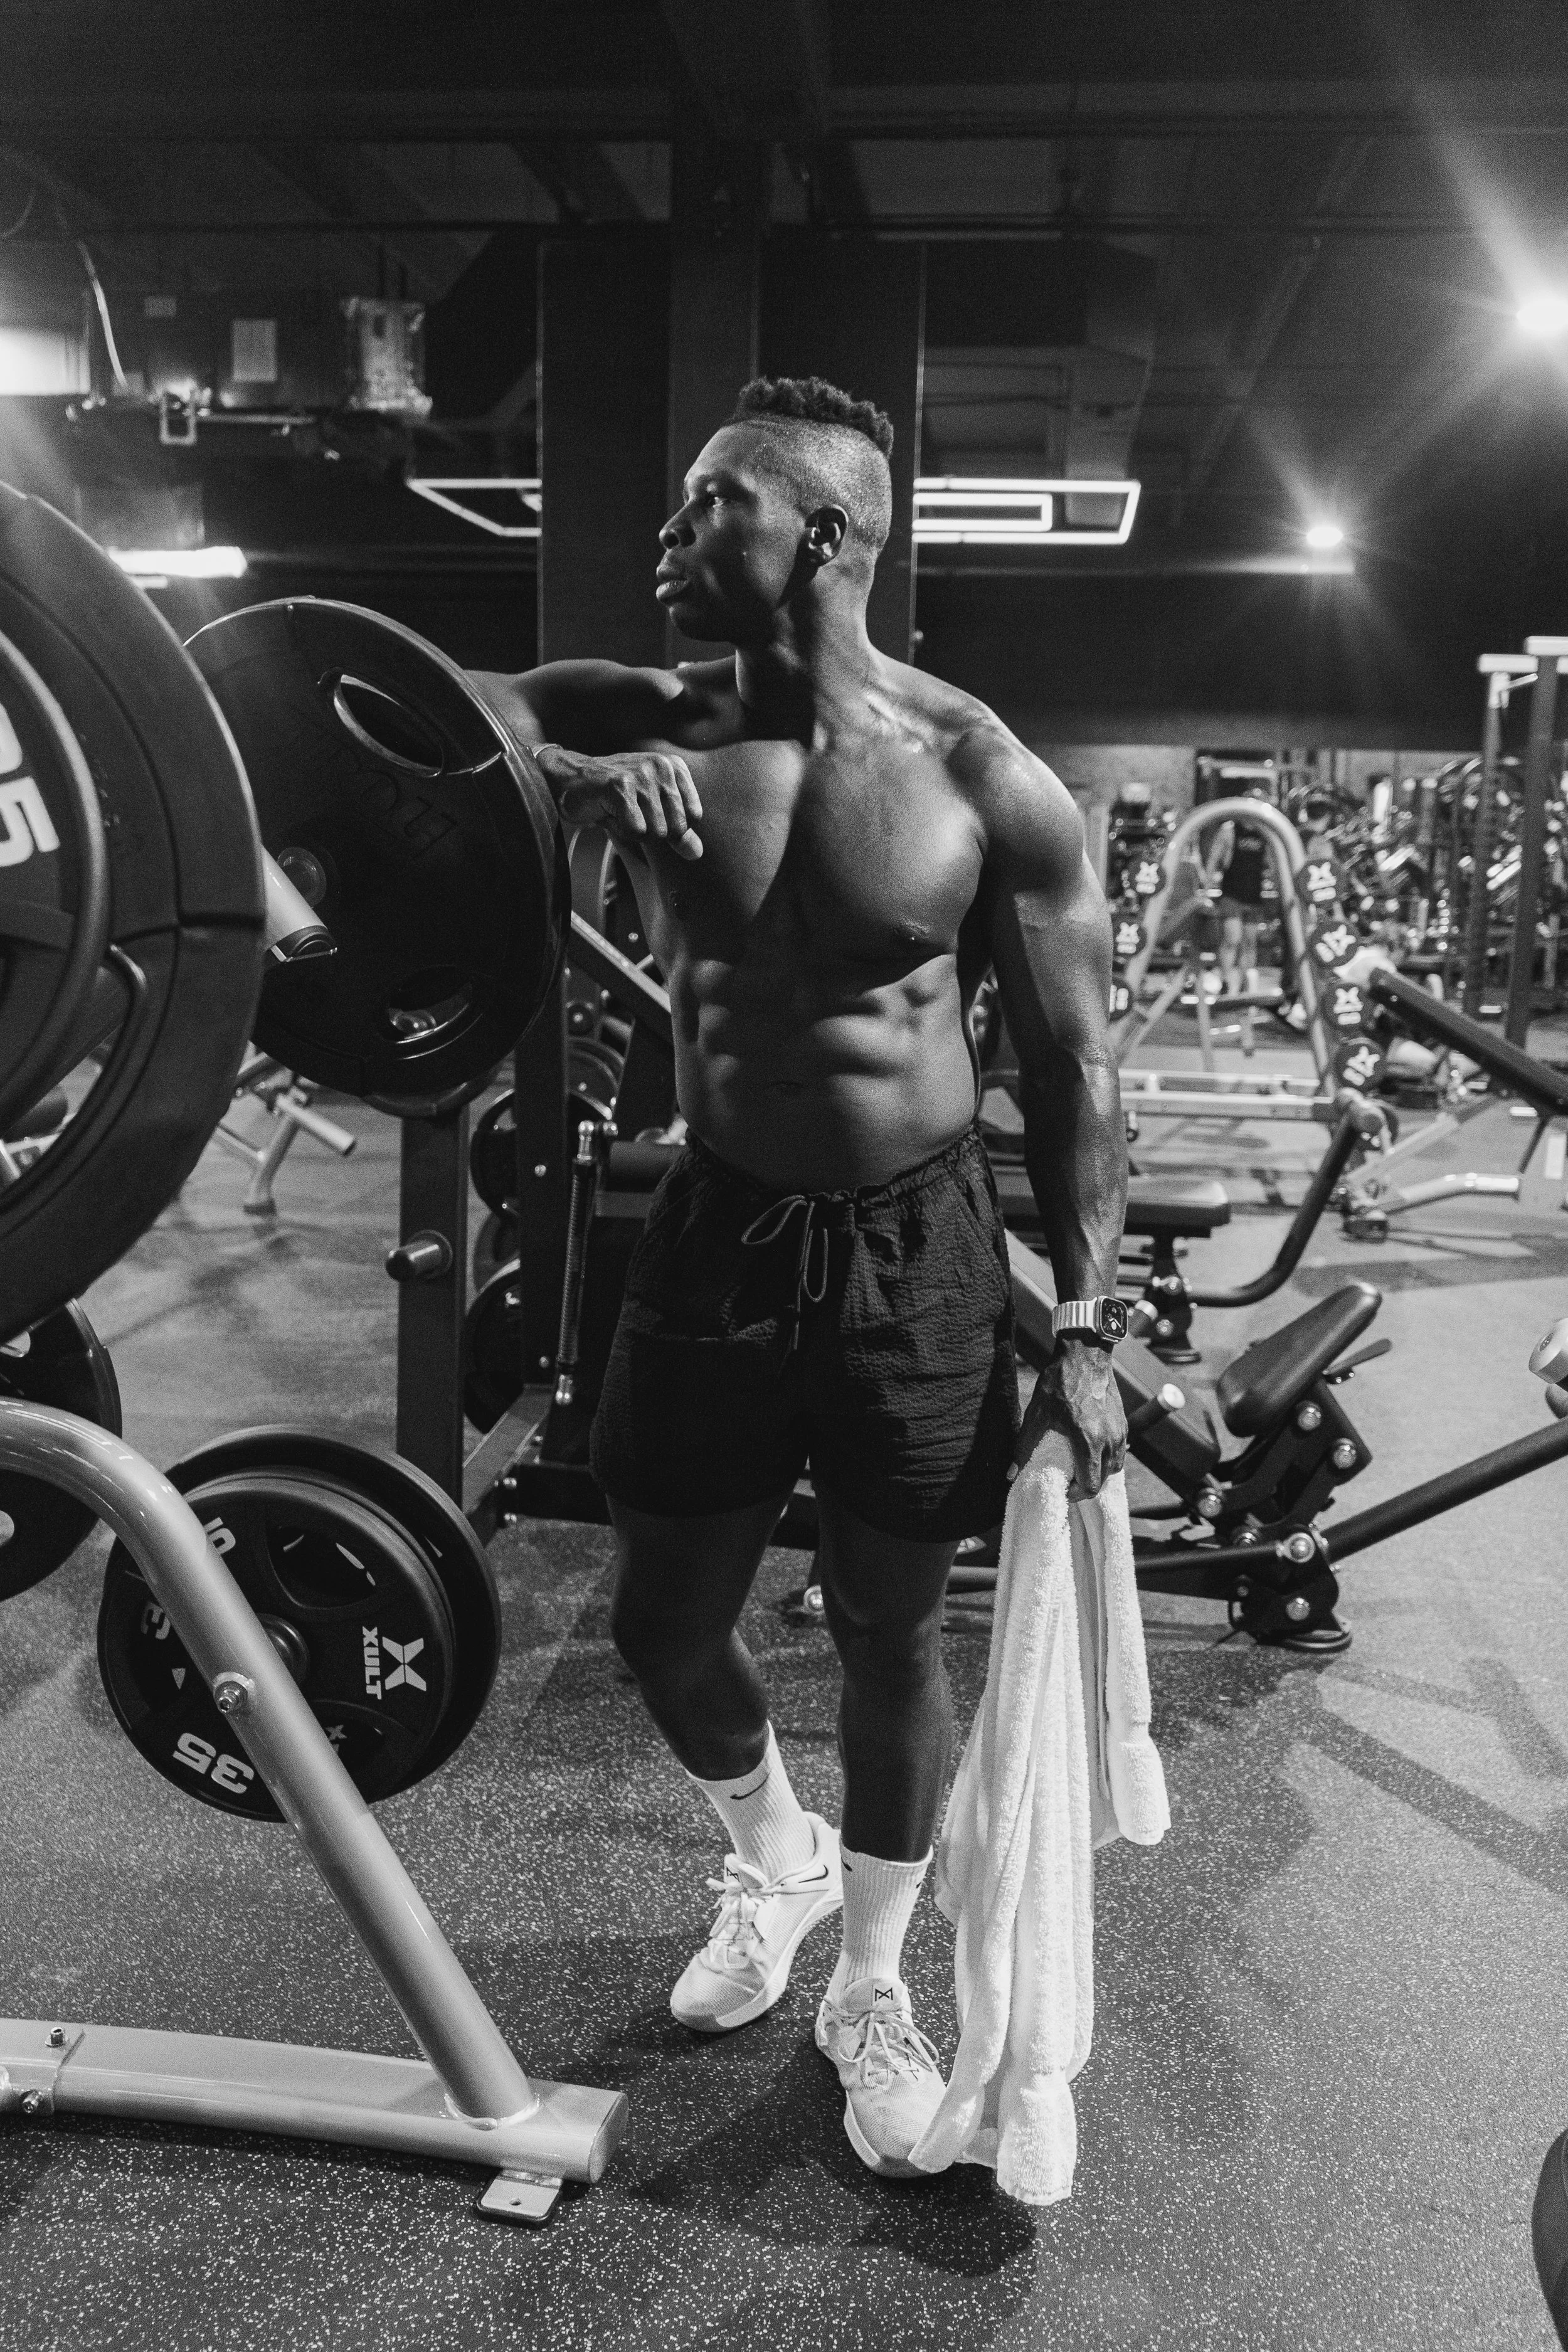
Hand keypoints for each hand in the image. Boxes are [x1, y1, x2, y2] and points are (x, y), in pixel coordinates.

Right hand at [534, 745, 702, 861]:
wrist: (571, 781)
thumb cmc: (615, 797)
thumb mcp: (652, 812)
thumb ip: (678, 832)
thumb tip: (697, 853)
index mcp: (674, 767)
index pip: (692, 817)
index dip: (668, 825)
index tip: (646, 810)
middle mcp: (661, 766)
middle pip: (674, 828)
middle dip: (650, 831)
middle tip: (630, 812)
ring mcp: (641, 774)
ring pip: (655, 832)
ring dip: (633, 831)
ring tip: (618, 810)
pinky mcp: (620, 785)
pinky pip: (635, 830)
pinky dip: (620, 830)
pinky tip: (608, 811)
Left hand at [1008, 1338, 1127, 1499]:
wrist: (1084, 1355)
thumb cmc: (1058, 1383)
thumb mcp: (1036, 1416)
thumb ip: (1023, 1448)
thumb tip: (1010, 1474)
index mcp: (1089, 1441)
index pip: (1091, 1485)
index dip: (1076, 1494)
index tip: (1064, 1489)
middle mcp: (1110, 1440)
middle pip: (1105, 1479)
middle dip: (1087, 1485)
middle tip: (1070, 1481)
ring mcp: (1120, 1431)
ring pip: (1115, 1466)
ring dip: (1099, 1472)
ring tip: (1081, 1467)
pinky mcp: (1123, 1422)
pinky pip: (1120, 1450)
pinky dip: (1108, 1457)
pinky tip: (1092, 1449)